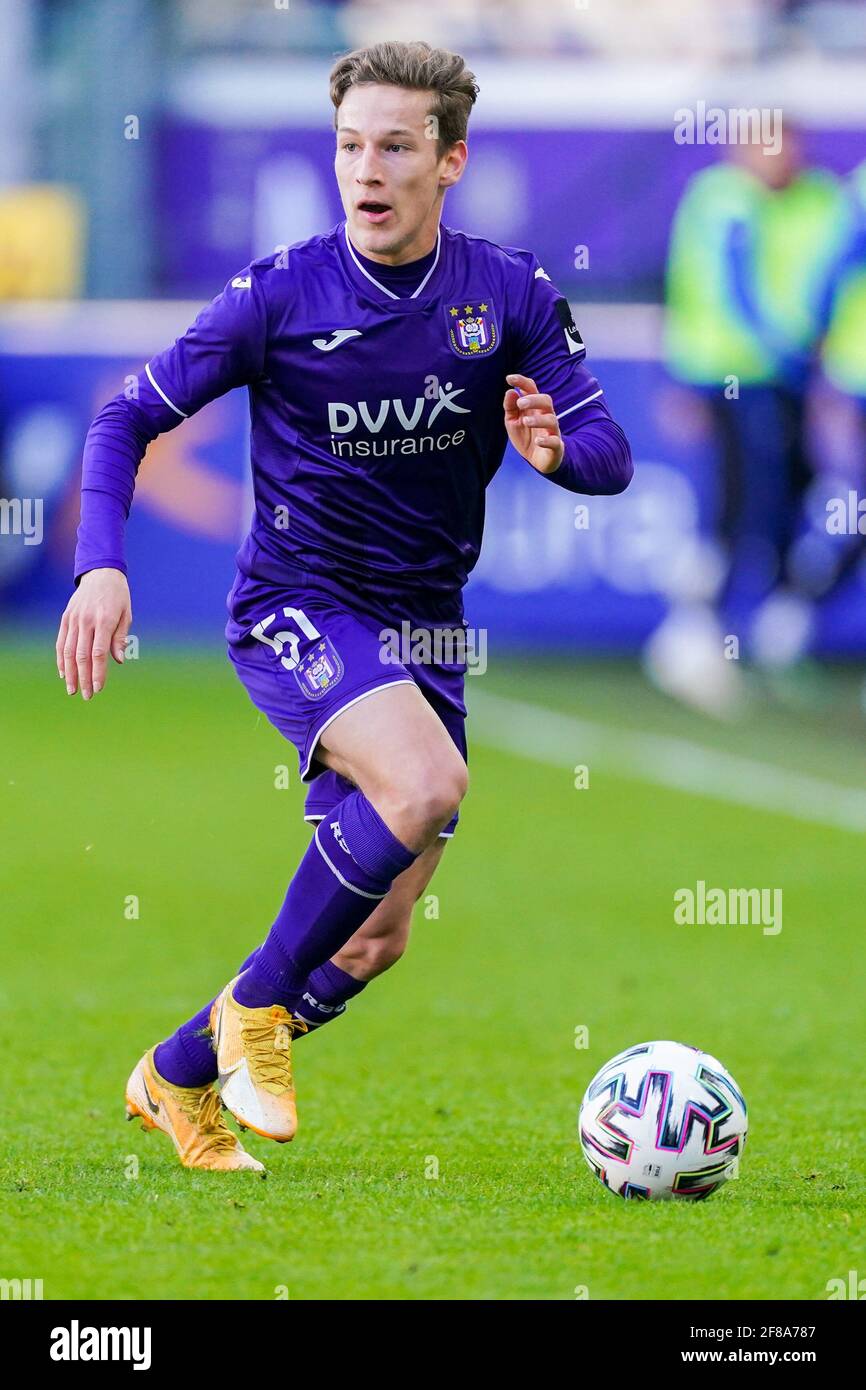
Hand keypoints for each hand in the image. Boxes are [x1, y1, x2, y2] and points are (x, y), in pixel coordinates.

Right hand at [56, 568, 131, 699]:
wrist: (101, 573)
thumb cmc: (118, 596)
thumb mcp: (126, 614)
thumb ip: (120, 638)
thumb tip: (119, 661)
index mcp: (105, 620)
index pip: (99, 653)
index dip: (98, 673)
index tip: (98, 688)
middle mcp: (87, 620)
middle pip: (83, 655)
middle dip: (84, 678)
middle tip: (87, 696)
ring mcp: (74, 619)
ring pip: (69, 651)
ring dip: (70, 673)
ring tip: (72, 689)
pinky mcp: (66, 618)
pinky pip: (61, 641)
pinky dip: (61, 659)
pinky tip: (64, 673)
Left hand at [503, 373, 563, 474]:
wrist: (537, 460)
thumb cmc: (526, 436)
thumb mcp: (513, 421)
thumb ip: (510, 408)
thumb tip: (510, 392)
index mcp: (534, 407)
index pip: (531, 389)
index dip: (521, 382)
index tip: (509, 378)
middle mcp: (545, 415)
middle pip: (546, 400)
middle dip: (534, 399)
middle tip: (520, 404)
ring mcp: (552, 431)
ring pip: (551, 420)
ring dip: (538, 420)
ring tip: (526, 422)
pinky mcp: (556, 446)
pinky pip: (555, 441)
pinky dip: (547, 441)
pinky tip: (538, 441)